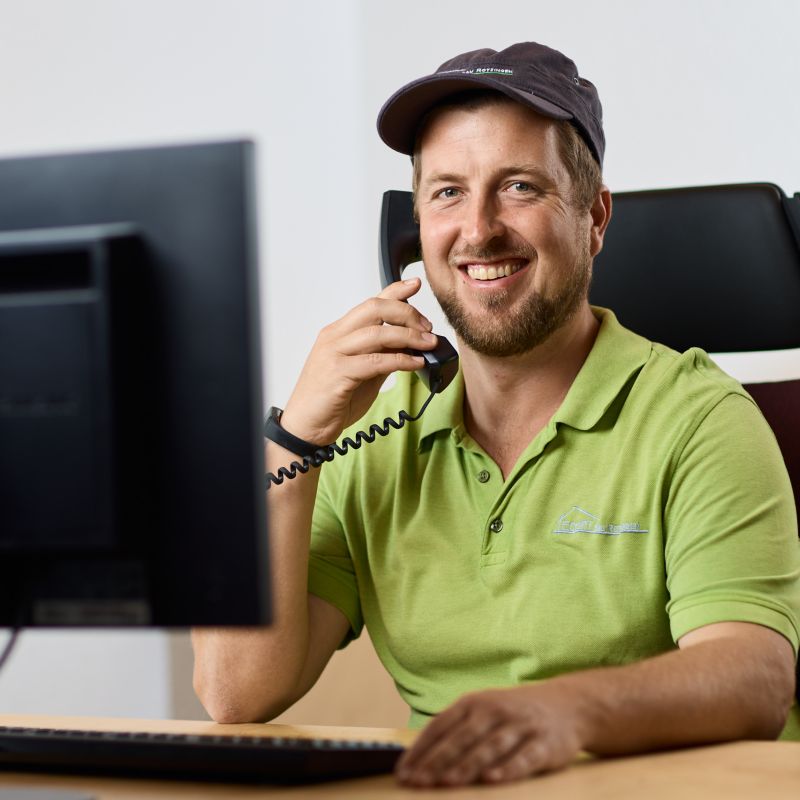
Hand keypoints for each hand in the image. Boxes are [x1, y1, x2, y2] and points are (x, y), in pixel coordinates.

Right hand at [280, 278, 436, 445]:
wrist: (306, 427)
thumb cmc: (329, 401)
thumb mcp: (361, 373)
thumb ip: (380, 357)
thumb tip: (408, 346)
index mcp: (338, 333)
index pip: (369, 302)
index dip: (394, 290)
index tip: (415, 285)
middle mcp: (334, 338)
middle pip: (374, 309)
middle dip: (406, 313)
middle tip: (427, 327)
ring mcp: (334, 354)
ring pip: (377, 332)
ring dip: (409, 336)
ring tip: (428, 344)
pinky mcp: (338, 374)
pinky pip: (376, 361)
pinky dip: (401, 360)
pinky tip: (415, 363)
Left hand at [395, 683, 586, 786]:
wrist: (567, 704)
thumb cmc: (512, 714)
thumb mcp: (483, 711)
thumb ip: (455, 731)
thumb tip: (418, 758)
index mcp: (474, 703)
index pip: (441, 726)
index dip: (421, 749)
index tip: (403, 772)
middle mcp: (494, 710)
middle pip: (462, 737)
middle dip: (438, 760)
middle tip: (418, 782)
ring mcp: (520, 725)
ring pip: (490, 746)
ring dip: (468, 765)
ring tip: (449, 782)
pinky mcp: (544, 743)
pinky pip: (524, 757)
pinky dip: (508, 768)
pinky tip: (493, 780)